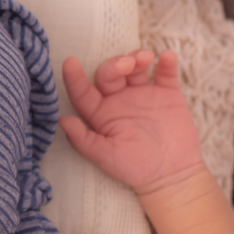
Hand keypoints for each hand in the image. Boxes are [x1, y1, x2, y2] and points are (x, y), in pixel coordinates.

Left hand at [59, 50, 205, 196]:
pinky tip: (167, 57)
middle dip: (115, 64)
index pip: (83, 91)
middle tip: (126, 65)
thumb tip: (61, 120)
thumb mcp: (106, 156)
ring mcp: (143, 95)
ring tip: (145, 58)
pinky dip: (166, 63)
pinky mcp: (167, 95)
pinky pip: (165, 73)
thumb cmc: (134, 169)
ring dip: (136, 58)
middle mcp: (119, 100)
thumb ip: (83, 140)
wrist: (171, 176)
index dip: (74, 77)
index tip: (70, 62)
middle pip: (109, 73)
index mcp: (101, 114)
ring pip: (135, 68)